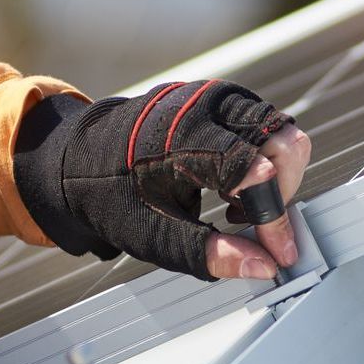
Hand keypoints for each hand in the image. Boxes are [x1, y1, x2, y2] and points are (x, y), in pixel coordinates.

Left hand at [13, 83, 311, 281]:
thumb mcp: (151, 235)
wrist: (80, 159)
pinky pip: (267, 128)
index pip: (253, 171)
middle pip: (283, 142)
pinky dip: (263, 162)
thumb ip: (207, 253)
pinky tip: (230, 192)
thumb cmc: (112, 196)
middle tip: (249, 226)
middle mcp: (206, 105)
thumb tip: (263, 267)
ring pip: (282, 132)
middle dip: (281, 192)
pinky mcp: (224, 100)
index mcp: (182, 136)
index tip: (278, 253)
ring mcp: (217, 96)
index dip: (274, 216)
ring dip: (275, 177)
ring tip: (233, 208)